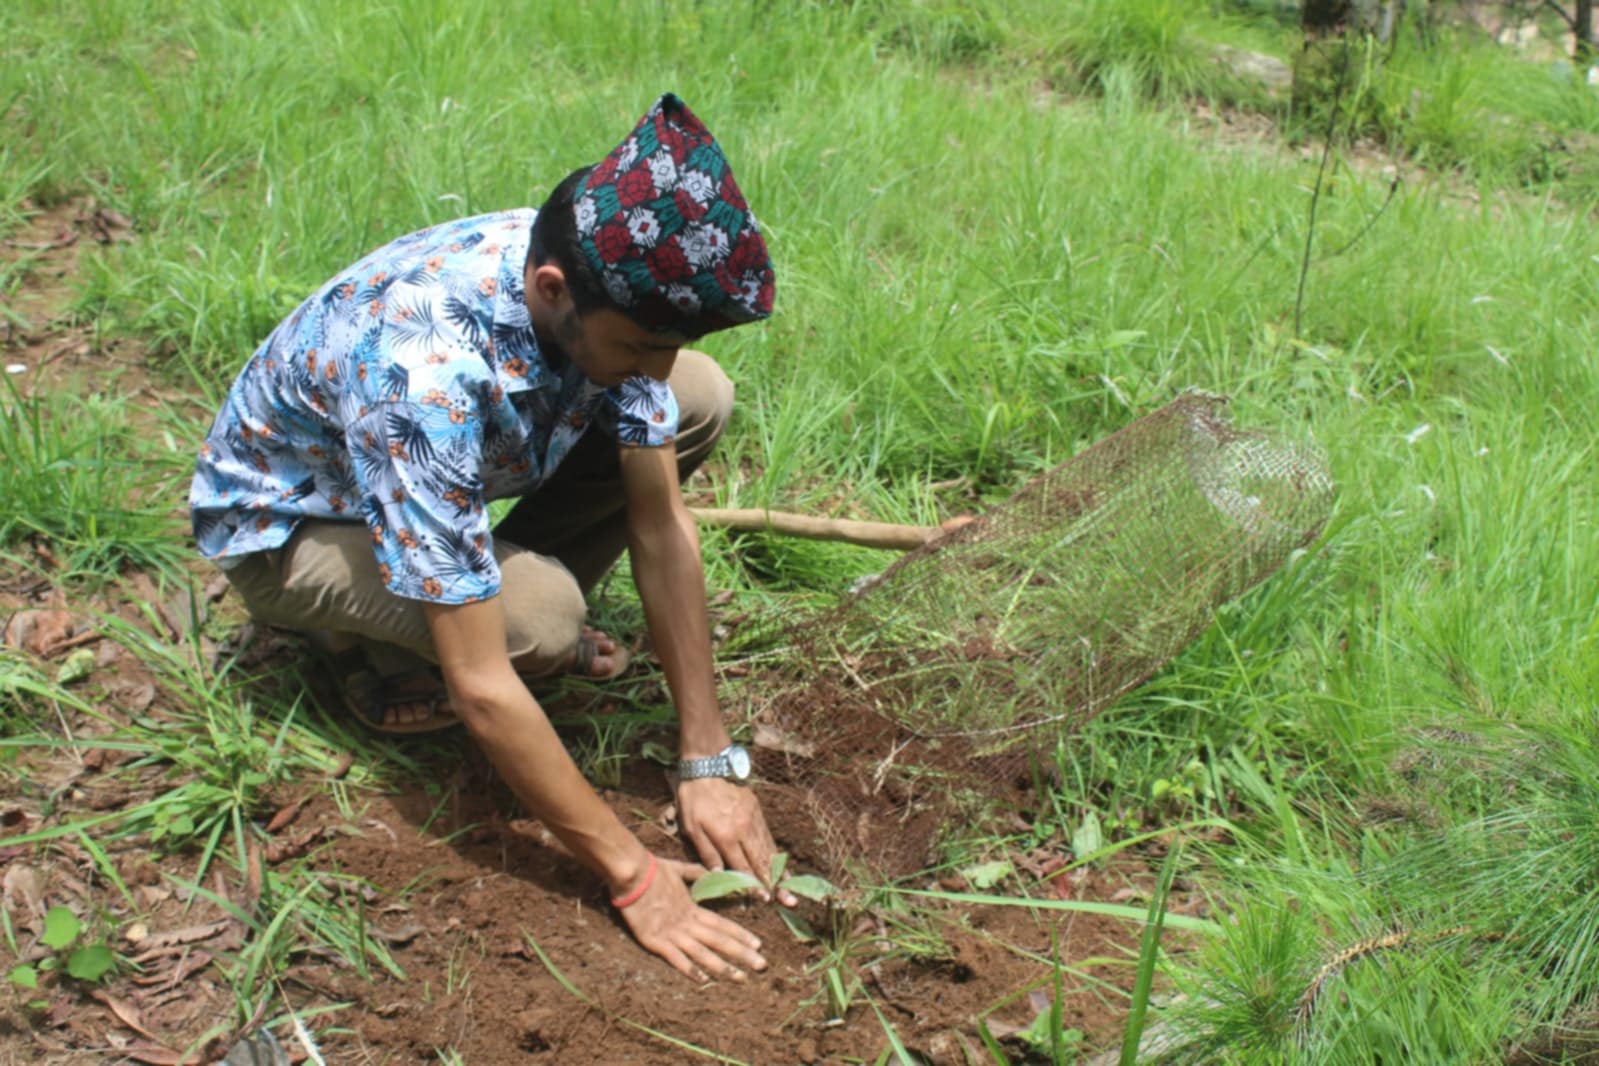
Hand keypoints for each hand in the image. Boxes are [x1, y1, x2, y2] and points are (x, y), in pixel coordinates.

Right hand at [616, 855, 767, 981]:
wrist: (631, 873)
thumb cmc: (652, 870)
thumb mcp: (678, 869)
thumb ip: (696, 873)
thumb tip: (712, 872)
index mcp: (693, 907)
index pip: (722, 924)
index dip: (741, 935)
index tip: (758, 944)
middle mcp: (687, 922)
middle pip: (719, 941)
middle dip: (742, 954)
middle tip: (762, 965)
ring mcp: (672, 933)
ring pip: (703, 953)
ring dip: (723, 966)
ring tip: (741, 977)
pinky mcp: (656, 941)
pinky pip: (676, 958)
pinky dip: (690, 969)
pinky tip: (703, 980)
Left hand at [676, 778, 797, 906]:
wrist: (708, 768)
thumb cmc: (694, 800)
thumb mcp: (691, 827)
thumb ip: (706, 852)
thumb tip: (717, 874)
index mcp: (726, 837)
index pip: (743, 867)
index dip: (754, 885)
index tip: (765, 899)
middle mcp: (744, 830)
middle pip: (762, 862)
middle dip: (775, 883)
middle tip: (788, 900)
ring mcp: (753, 820)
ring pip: (768, 849)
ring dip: (779, 870)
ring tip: (789, 885)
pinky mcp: (757, 811)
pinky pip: (767, 836)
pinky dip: (774, 852)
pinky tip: (780, 863)